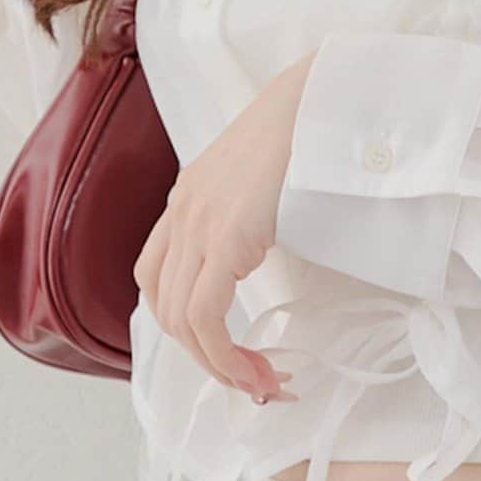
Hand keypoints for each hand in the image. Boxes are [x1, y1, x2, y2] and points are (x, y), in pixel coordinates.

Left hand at [133, 49, 318, 399]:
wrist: (321, 97)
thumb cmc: (308, 132)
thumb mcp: (263, 179)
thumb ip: (249, 214)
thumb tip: (263, 254)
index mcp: (188, 200)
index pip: (159, 282)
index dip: (188, 331)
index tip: (234, 356)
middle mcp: (181, 214)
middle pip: (165, 312)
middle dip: (208, 360)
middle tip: (256, 382)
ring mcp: (197, 224)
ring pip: (181, 322)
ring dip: (220, 366)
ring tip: (263, 383)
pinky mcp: (224, 236)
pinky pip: (206, 316)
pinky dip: (225, 355)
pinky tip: (256, 368)